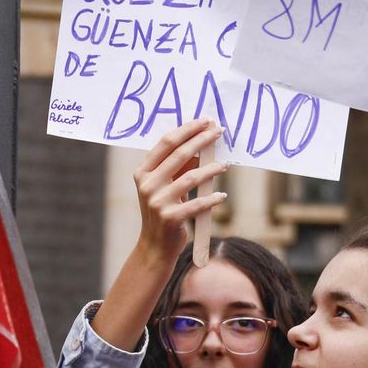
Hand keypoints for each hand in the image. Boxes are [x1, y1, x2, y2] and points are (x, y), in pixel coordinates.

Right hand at [134, 119, 227, 263]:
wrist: (155, 246)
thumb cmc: (163, 211)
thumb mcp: (165, 187)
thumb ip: (178, 168)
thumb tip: (199, 146)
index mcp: (143, 172)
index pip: (166, 143)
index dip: (187, 130)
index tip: (205, 121)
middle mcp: (147, 185)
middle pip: (179, 155)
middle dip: (202, 140)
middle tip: (219, 132)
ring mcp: (158, 202)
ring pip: (191, 178)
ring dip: (211, 169)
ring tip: (224, 165)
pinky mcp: (171, 218)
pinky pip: (197, 204)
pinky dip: (212, 199)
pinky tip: (222, 195)